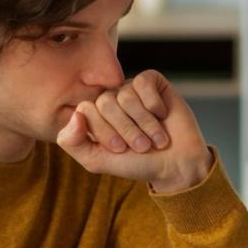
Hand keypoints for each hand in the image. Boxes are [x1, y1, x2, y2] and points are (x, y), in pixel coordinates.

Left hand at [57, 70, 211, 192]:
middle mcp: (110, 99)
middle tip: (141, 146)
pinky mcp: (152, 82)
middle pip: (105, 102)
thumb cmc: (137, 163)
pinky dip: (154, 104)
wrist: (176, 164)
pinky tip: (162, 115)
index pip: (85, 110)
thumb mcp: (97, 160)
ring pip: (126, 96)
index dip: (104, 131)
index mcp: (94, 115)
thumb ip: (72, 142)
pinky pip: (144, 82)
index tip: (121, 149)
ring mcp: (130, 89)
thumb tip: (75, 113)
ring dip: (144, 123)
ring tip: (156, 138)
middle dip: (126, 129)